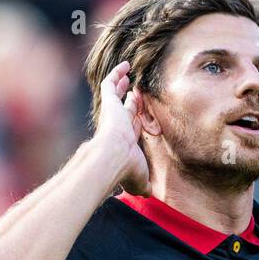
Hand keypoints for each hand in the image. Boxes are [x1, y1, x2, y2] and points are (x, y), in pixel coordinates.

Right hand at [95, 60, 149, 195]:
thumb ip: (145, 185)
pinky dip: (117, 73)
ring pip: (116, 93)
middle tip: (133, 90)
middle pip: (124, 108)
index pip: (130, 126)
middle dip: (128, 100)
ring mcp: (112, 113)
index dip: (134, 120)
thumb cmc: (125, 171)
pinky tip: (126, 65)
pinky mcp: (109, 102)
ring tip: (127, 71)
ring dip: (121, 82)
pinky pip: (111, 82)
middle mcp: (117, 125)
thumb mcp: (140, 181)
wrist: (111, 159)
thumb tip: (149, 194)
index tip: (138, 114)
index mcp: (124, 141)